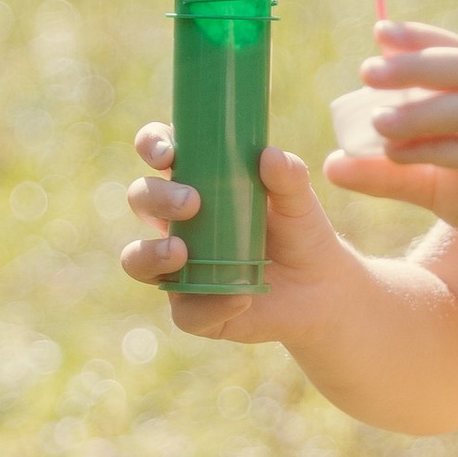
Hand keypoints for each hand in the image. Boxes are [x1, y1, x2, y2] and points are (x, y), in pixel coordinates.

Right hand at [121, 121, 360, 345]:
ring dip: (149, 253)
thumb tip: (270, 155)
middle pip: (141, 199)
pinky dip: (209, 306)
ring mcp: (179, 267)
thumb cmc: (301, 233)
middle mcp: (178, 224)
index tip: (167, 152)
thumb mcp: (300, 202)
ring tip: (180, 253)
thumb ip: (289, 177)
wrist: (321, 289)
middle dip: (155, 197)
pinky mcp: (193, 310)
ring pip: (136, 259)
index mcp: (196, 184)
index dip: (151, 144)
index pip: (159, 153)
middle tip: (191, 202)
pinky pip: (184, 311)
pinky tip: (238, 297)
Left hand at [323, 23, 457, 287]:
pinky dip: (438, 150)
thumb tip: (331, 164)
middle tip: (368, 71)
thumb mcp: (439, 188)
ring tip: (378, 122)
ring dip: (424, 110)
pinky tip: (400, 157)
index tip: (379, 32)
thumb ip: (390, 174)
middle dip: (417, 65)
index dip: (422, 39)